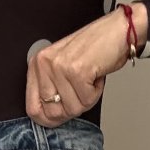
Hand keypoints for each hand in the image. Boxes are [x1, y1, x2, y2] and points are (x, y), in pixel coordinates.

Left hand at [26, 3, 147, 126]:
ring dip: (86, 99)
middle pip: (53, 112)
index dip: (47, 119)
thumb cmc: (94, 48)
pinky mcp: (76, 71)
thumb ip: (52, 89)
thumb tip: (49, 118)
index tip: (60, 117)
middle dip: (72, 108)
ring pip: (71, 108)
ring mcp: (59, 67)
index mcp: (38, 64)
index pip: (32, 107)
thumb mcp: (63, 67)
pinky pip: (86, 100)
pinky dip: (96, 93)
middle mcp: (45, 64)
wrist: (118, 30)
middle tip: (81, 91)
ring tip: (90, 80)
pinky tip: (96, 76)